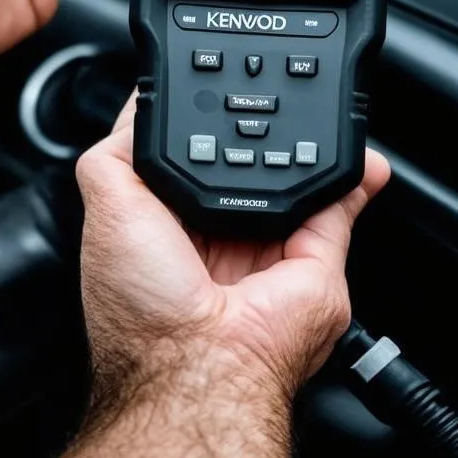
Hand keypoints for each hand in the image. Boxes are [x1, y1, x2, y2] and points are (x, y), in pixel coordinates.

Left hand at [75, 96, 390, 403]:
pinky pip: (339, 207)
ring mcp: (266, 248)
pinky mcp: (314, 261)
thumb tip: (140, 110)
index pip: (185, 160)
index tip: (208, 92)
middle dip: (254, 132)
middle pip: (243, 166)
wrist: (196, 365)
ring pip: (296, 181)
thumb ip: (117, 153)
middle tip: (260, 98)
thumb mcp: (106, 206)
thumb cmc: (141, 306)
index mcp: (163, 224)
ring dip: (308, 146)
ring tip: (308, 112)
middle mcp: (215, 236)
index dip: (197, 126)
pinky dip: (351, 176)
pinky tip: (352, 152)